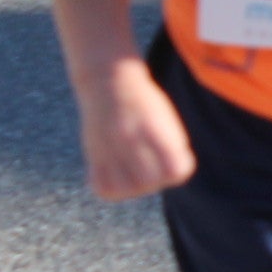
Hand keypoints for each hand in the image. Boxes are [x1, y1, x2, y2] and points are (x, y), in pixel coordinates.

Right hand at [76, 57, 196, 197]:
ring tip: (135, 173)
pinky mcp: (93, 153)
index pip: (175, 170)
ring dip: (134, 188)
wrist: (108, 81)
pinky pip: (102, 187)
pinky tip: (119, 176)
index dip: (179, 167)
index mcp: (153, 128)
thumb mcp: (166, 120)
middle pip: (149, 182)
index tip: (175, 155)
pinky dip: (113, 188)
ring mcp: (108, 146)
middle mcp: (130, 138)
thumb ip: (172, 149)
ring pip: (124, 189)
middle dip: (156, 180)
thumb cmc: (144, 104)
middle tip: (153, 164)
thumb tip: (172, 175)